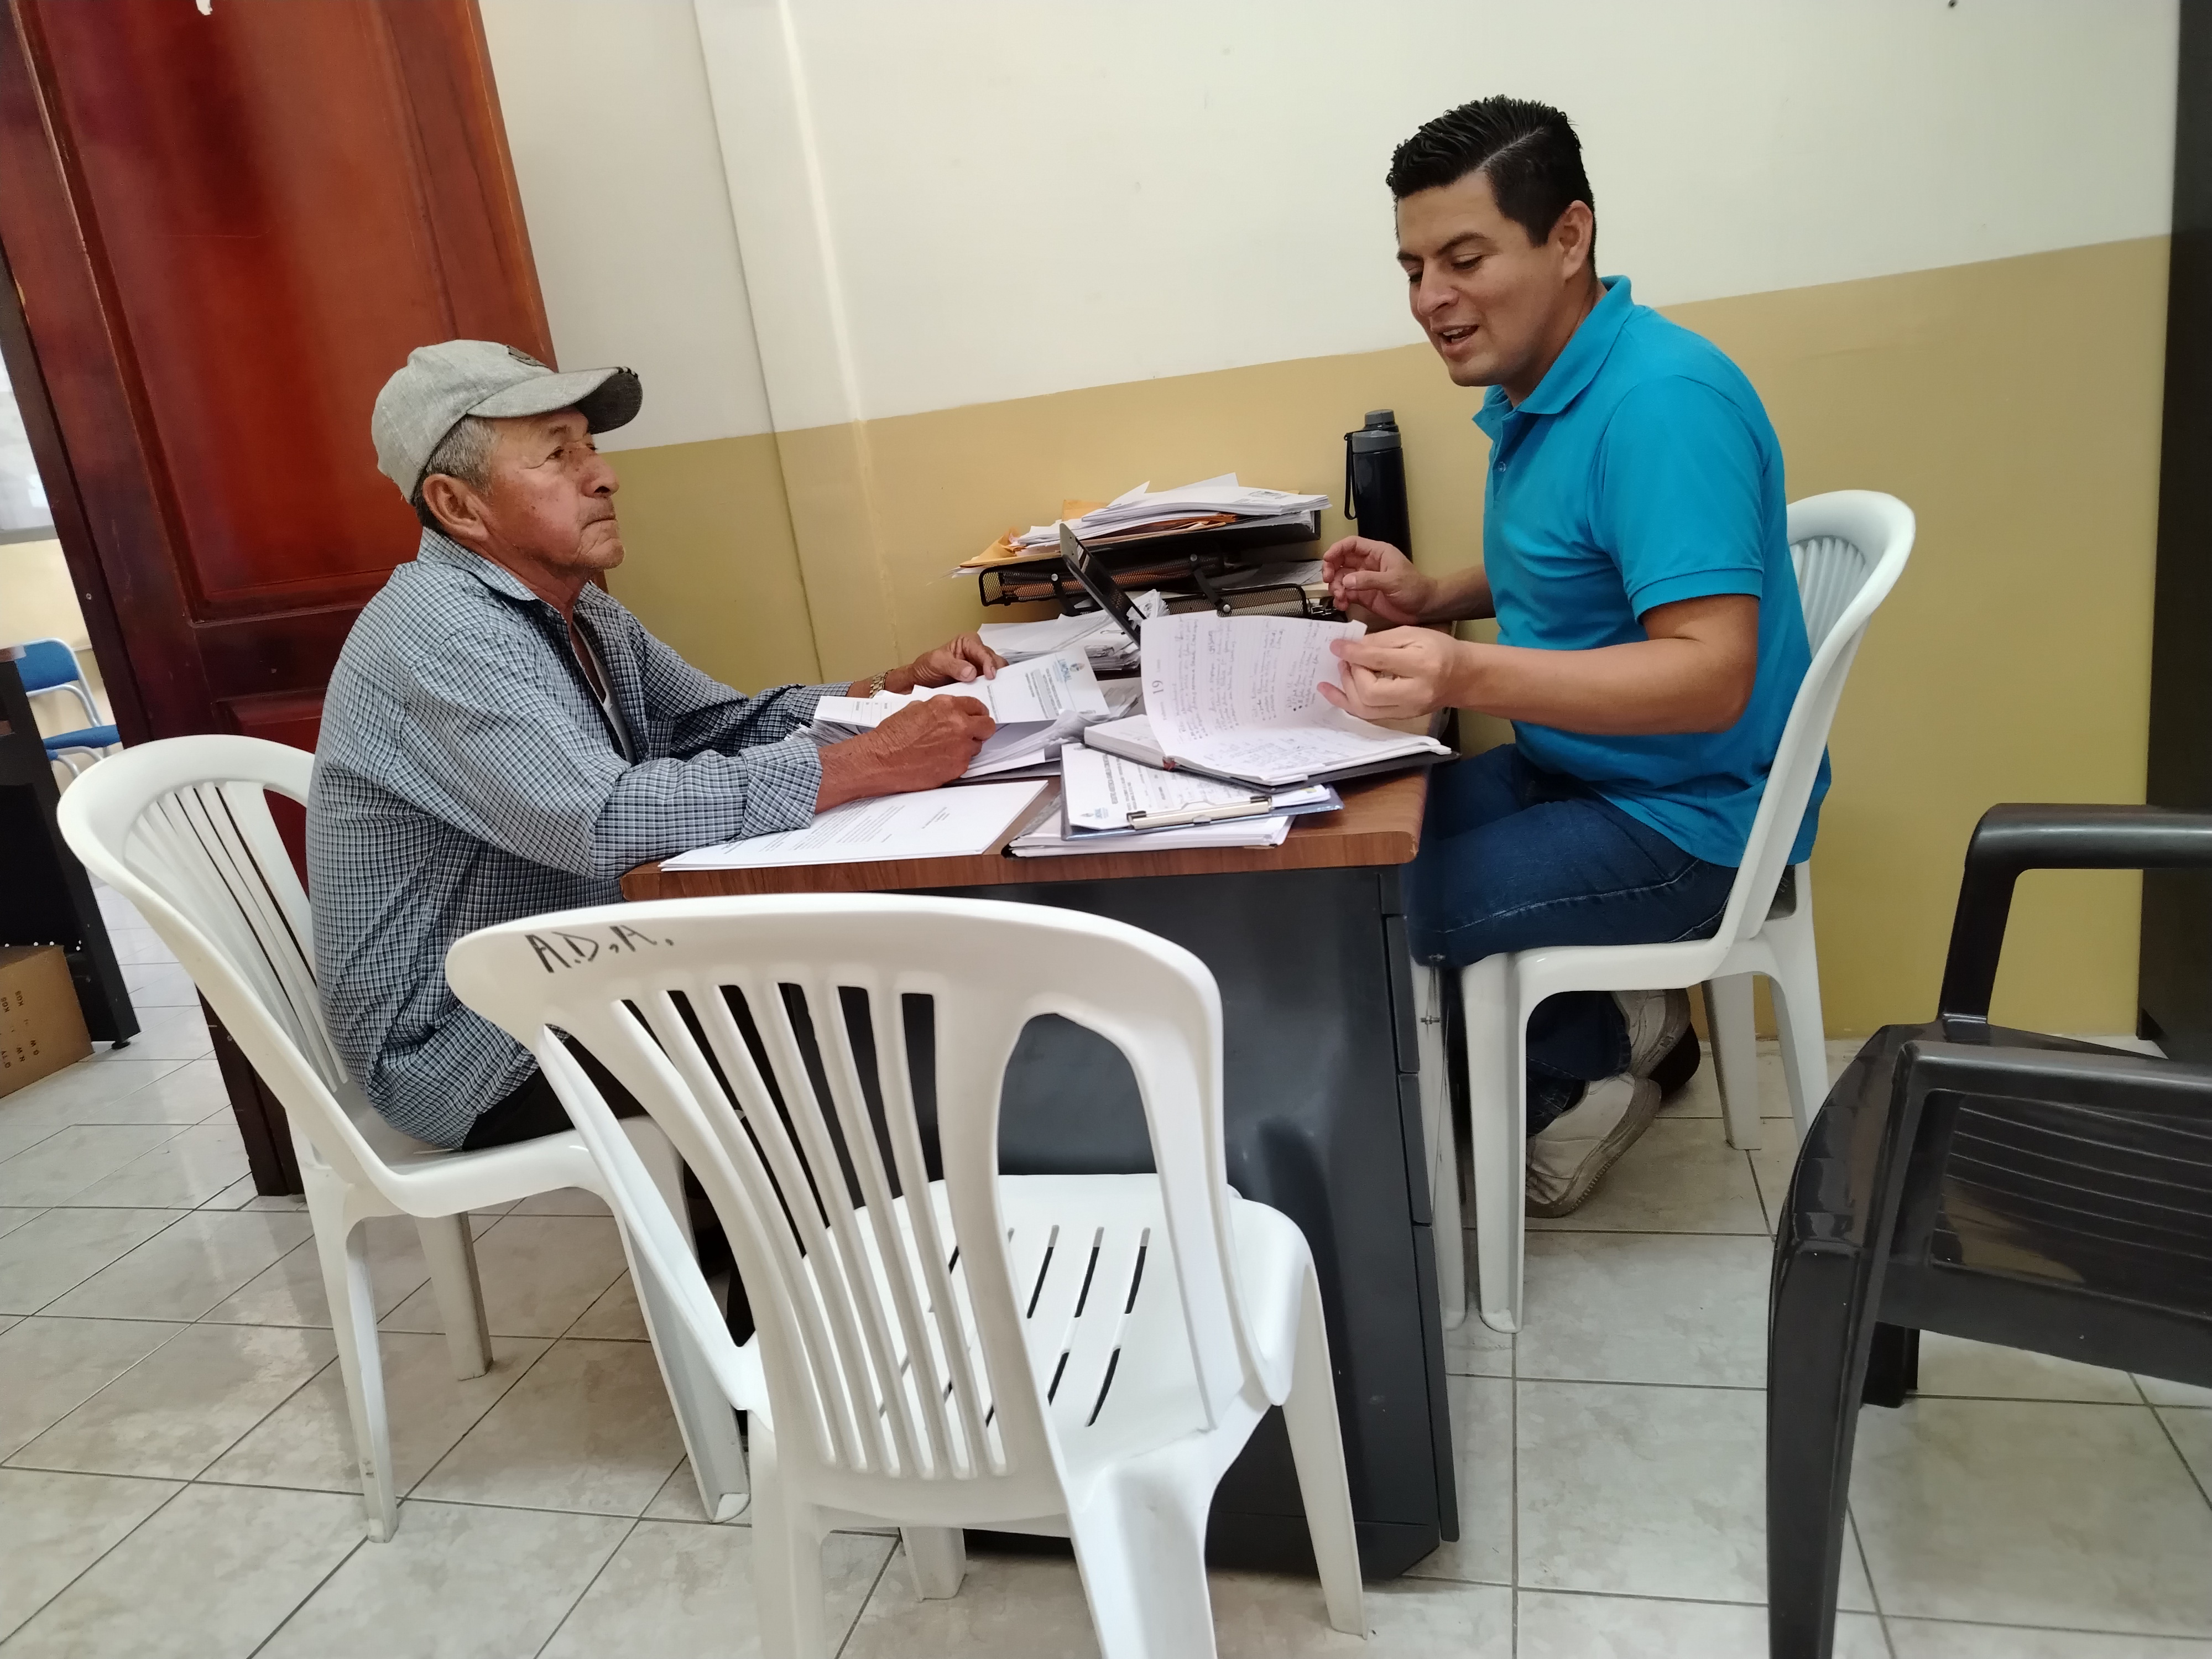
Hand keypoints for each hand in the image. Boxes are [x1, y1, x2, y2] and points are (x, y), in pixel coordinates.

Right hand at [815, 696, 995, 808]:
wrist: (881, 760)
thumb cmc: (892, 736)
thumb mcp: (915, 709)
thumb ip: (938, 709)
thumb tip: (948, 713)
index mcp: (947, 706)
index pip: (978, 706)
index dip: (977, 713)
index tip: (975, 718)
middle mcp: (959, 724)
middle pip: (987, 726)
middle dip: (980, 729)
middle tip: (971, 734)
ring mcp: (961, 747)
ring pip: (977, 746)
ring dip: (967, 747)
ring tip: (946, 750)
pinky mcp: (958, 767)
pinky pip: (966, 762)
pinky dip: (956, 762)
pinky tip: (940, 761)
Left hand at [881, 632, 1004, 692]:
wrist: (920, 682)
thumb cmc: (927, 667)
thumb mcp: (936, 663)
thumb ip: (954, 666)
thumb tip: (972, 672)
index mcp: (968, 642)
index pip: (984, 651)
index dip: (989, 663)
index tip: (990, 675)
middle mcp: (977, 653)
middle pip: (996, 662)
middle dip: (997, 673)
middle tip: (995, 686)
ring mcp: (980, 668)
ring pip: (997, 674)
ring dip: (995, 683)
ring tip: (992, 693)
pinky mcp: (979, 681)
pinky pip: (990, 685)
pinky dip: (990, 690)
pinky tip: (988, 696)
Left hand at [1318, 628, 1465, 721]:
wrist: (1462, 677)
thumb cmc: (1440, 650)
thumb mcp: (1413, 634)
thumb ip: (1381, 640)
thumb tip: (1351, 647)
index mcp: (1422, 665)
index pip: (1379, 661)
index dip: (1353, 653)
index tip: (1336, 646)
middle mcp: (1415, 693)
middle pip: (1369, 692)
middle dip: (1351, 673)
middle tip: (1346, 658)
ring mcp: (1407, 710)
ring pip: (1365, 709)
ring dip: (1345, 689)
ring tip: (1341, 670)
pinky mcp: (1400, 717)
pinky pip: (1368, 715)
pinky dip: (1348, 702)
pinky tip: (1333, 692)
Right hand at [1322, 535, 1435, 626]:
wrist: (1424, 608)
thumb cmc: (1416, 589)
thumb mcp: (1393, 581)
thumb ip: (1369, 580)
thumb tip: (1346, 580)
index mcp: (1377, 553)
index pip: (1352, 544)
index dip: (1337, 549)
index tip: (1327, 559)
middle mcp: (1368, 565)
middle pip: (1341, 561)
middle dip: (1331, 570)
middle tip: (1327, 580)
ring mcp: (1364, 581)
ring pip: (1341, 579)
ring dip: (1335, 587)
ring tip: (1340, 597)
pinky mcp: (1363, 596)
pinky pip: (1346, 594)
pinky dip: (1340, 599)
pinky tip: (1342, 604)